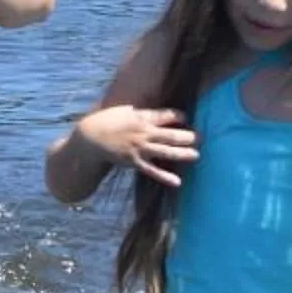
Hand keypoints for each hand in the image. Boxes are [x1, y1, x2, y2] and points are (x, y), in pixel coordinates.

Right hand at [75, 105, 198, 188]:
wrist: (90, 139)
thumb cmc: (106, 121)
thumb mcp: (123, 110)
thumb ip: (140, 111)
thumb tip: (153, 111)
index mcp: (141, 117)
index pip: (165, 116)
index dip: (178, 116)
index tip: (187, 118)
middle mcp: (143, 133)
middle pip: (170, 135)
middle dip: (188, 136)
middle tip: (202, 138)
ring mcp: (140, 149)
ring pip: (165, 152)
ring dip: (182, 154)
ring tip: (196, 155)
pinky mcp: (134, 162)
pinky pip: (152, 171)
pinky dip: (165, 176)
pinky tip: (177, 182)